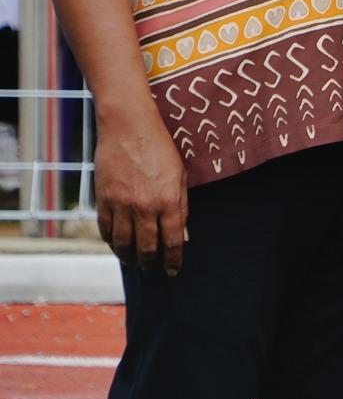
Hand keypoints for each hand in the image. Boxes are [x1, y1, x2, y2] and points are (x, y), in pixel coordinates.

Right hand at [93, 111, 187, 275]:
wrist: (129, 127)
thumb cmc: (161, 148)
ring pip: (123, 242)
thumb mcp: (181, 176)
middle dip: (150, 262)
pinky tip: (116, 243)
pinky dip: (111, 240)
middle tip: (153, 268)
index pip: (172, 241)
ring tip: (133, 261)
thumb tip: (183, 236)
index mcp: (168, 201)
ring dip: (128, 256)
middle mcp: (144, 206)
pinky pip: (105, 228)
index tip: (173, 271)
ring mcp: (121, 204)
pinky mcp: (103, 199)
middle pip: (146, 247)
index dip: (173, 260)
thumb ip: (182, 207)